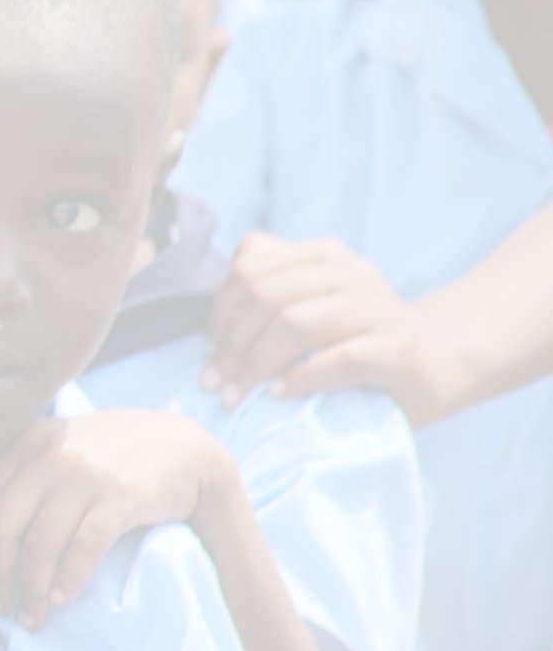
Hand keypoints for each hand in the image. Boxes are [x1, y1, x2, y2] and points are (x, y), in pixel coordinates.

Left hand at [0, 411, 234, 629]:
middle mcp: (49, 454)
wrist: (183, 444)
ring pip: (40, 543)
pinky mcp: (121, 495)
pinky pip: (83, 547)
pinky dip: (68, 579)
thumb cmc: (114, 454)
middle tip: (2, 608)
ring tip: (34, 617)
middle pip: (0, 526)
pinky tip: (63, 598)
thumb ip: (26, 476)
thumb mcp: (62, 449)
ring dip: (32, 589)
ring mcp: (85, 473)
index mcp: (27, 443)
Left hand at [202, 233, 465, 422]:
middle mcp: (352, 273)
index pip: (250, 270)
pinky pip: (339, 359)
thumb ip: (273, 280)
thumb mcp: (314, 301)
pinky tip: (282, 395)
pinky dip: (301, 379)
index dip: (219, 314)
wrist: (440, 362)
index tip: (211, 353)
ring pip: (295, 323)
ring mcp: (378, 309)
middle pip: (266, 296)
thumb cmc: (357, 338)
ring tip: (241, 394)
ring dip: (257, 365)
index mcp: (324, 255)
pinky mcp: (399, 350)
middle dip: (231, 344)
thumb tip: (228, 280)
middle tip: (218, 383)